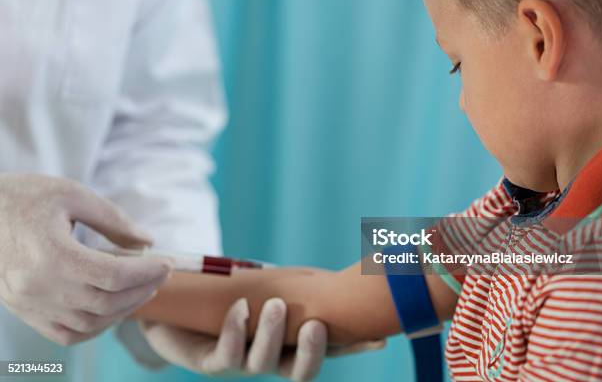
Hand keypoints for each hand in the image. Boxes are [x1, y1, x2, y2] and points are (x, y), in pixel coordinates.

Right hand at [0, 173, 172, 344]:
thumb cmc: (24, 197)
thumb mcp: (73, 194)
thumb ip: (114, 220)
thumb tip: (148, 242)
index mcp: (50, 254)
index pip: (113, 276)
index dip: (148, 272)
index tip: (168, 262)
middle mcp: (37, 286)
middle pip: (106, 302)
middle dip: (142, 290)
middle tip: (161, 274)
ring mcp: (28, 303)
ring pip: (89, 324)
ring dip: (123, 310)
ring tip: (142, 289)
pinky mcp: (23, 310)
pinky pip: (66, 334)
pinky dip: (96, 326)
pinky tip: (113, 307)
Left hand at [140, 298, 385, 380]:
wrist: (180, 311)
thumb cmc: (234, 295)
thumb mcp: (270, 286)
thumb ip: (300, 286)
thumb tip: (338, 273)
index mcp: (292, 343)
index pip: (330, 349)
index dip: (354, 348)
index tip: (379, 338)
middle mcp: (273, 358)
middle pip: (300, 372)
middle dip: (311, 353)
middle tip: (316, 326)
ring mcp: (243, 363)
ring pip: (263, 363)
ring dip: (270, 334)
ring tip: (273, 304)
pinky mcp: (212, 362)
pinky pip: (227, 354)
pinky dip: (236, 331)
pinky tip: (240, 308)